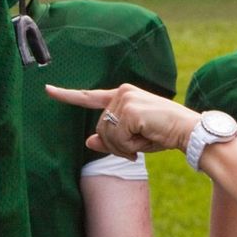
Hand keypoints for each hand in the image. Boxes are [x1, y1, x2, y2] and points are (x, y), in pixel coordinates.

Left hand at [46, 83, 199, 160]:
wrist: (188, 130)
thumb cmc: (164, 133)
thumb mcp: (134, 138)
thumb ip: (110, 139)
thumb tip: (88, 141)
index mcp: (122, 95)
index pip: (89, 96)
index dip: (66, 95)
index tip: (47, 90)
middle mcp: (121, 92)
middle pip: (100, 129)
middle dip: (116, 145)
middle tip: (136, 147)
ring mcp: (125, 99)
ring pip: (107, 135)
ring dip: (123, 146)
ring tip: (144, 141)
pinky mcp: (129, 110)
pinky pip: (118, 138)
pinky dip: (131, 145)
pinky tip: (146, 139)